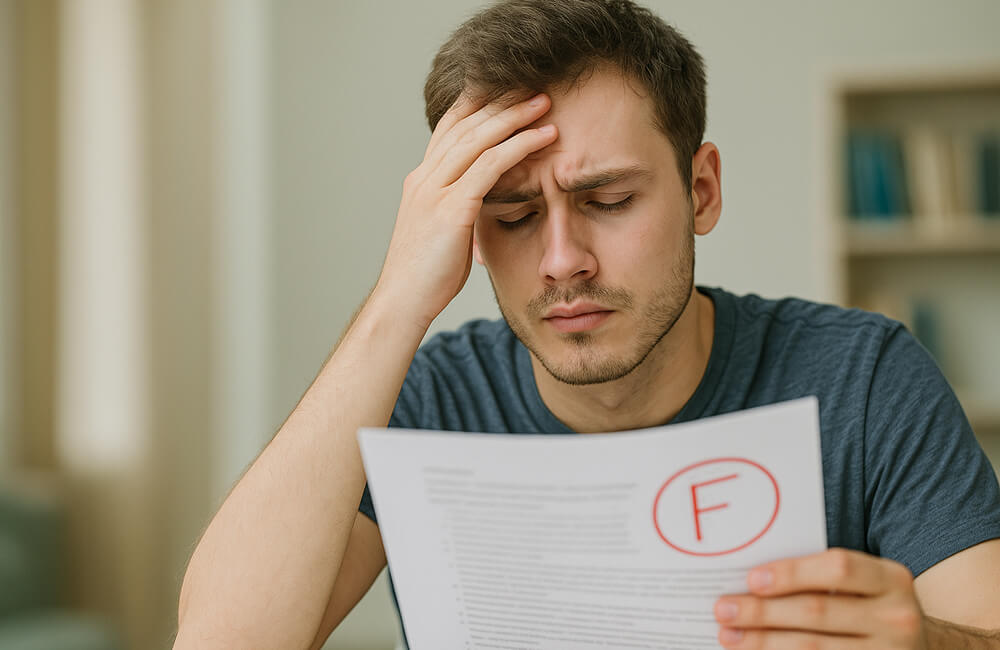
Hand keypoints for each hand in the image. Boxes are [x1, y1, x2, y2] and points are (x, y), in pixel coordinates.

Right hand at [374, 92, 557, 329]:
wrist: (402, 303)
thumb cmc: (426, 277)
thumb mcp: (444, 233)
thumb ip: (460, 209)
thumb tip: (485, 201)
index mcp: (421, 181)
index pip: (450, 128)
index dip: (479, 105)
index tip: (509, 90)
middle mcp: (424, 178)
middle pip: (465, 124)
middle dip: (501, 102)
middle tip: (535, 87)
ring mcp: (434, 191)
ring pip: (477, 139)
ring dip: (514, 116)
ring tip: (545, 103)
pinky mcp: (450, 210)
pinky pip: (488, 167)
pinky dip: (518, 147)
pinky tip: (543, 138)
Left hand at [714, 548, 927, 648]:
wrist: (921, 647)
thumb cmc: (872, 605)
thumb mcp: (864, 583)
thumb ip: (820, 577)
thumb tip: (751, 580)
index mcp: (892, 579)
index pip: (838, 568)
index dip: (792, 573)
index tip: (751, 579)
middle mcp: (898, 617)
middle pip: (817, 612)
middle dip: (763, 612)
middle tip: (723, 609)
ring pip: (813, 648)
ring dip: (763, 642)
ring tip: (729, 635)